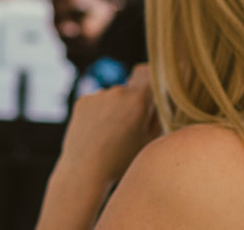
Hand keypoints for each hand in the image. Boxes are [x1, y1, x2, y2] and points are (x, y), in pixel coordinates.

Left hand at [56, 63, 157, 187]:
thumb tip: (161, 101)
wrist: (86, 169)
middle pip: (131, 90)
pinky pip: (97, 102)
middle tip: (131, 127)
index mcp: (138, 100)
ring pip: (113, 97)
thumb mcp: (151, 141)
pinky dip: (99, 113)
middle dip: (133, 103)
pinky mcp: (82, 101)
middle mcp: (117, 91)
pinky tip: (97, 132)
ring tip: (111, 134)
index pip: (150, 73)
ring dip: (115, 109)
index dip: (153, 79)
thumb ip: (158, 117)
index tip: (154, 90)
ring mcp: (97, 95)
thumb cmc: (122, 159)